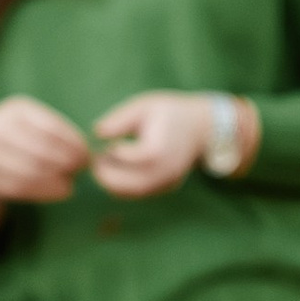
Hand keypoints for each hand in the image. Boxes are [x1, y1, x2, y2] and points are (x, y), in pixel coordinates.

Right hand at [0, 95, 90, 203]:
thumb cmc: (12, 135)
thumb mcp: (29, 122)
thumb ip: (54, 135)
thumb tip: (86, 155)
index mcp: (16, 110)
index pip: (50, 127)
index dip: (72, 144)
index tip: (87, 156)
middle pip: (40, 149)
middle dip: (65, 162)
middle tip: (80, 171)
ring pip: (28, 170)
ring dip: (54, 180)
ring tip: (70, 186)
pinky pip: (15, 186)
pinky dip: (41, 191)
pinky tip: (58, 193)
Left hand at [90, 89, 245, 196]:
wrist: (203, 127)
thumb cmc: (170, 112)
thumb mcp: (144, 107)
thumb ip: (119, 119)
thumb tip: (97, 132)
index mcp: (156, 150)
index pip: (121, 159)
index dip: (107, 152)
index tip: (102, 144)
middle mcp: (162, 172)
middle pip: (122, 185)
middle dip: (104, 174)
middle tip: (97, 158)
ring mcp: (166, 183)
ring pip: (128, 193)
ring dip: (111, 182)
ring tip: (108, 162)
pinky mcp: (166, 188)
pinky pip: (139, 193)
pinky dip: (123, 185)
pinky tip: (121, 168)